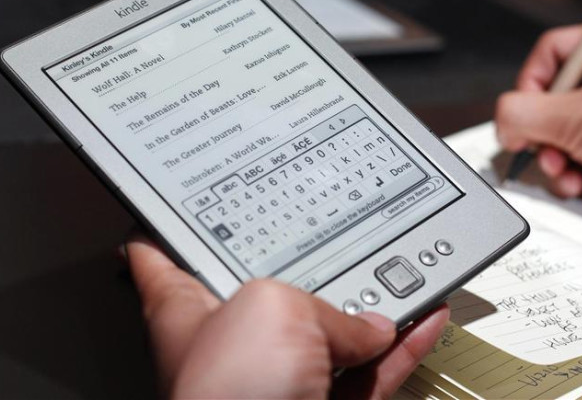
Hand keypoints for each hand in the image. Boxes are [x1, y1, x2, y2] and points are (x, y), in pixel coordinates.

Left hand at [126, 234, 448, 398]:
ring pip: (329, 332)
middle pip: (266, 289)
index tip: (178, 201)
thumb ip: (321, 306)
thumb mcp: (272, 310)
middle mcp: (232, 345)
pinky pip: (368, 372)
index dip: (168, 224)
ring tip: (402, 269)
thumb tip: (366, 328)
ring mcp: (278, 380)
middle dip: (305, 261)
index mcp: (187, 311)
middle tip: (331, 227)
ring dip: (370, 302)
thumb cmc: (231, 395)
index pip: (159, 257)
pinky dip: (399, 350)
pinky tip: (423, 320)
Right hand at [496, 22, 581, 197]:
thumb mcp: (569, 117)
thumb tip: (503, 123)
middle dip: (543, 132)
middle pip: (556, 96)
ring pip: (567, 127)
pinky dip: (574, 169)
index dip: (530, 83)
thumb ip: (519, 113)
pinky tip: (577, 181)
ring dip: (555, 155)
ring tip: (561, 169)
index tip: (525, 111)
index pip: (552, 51)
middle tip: (541, 146)